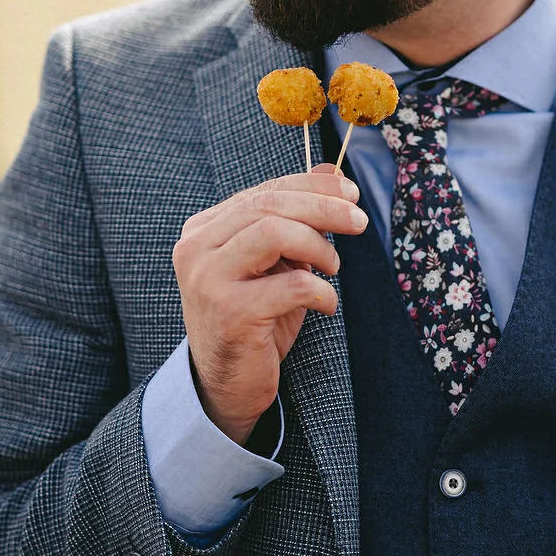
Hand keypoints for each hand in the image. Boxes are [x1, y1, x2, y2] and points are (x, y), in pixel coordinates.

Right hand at [173, 166, 366, 445]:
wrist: (227, 384)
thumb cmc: (257, 318)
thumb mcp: (279, 262)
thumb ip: (298, 216)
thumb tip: (332, 171)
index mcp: (204, 229)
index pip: (263, 192)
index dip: (312, 187)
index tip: (351, 193)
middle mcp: (196, 248)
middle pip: (269, 206)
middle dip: (324, 208)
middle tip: (359, 221)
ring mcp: (207, 279)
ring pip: (273, 233)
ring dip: (318, 246)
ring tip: (334, 268)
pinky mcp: (229, 312)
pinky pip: (291, 285)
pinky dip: (321, 291)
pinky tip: (326, 304)